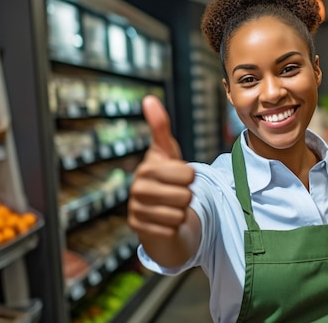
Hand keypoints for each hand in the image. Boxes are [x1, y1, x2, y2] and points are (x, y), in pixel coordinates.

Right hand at [128, 95, 194, 238]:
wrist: (156, 211)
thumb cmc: (165, 177)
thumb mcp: (167, 152)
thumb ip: (160, 127)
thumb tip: (149, 99)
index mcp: (147, 167)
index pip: (188, 173)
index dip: (190, 176)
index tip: (180, 175)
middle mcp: (137, 188)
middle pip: (186, 196)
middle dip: (187, 196)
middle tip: (176, 193)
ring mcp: (137, 210)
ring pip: (180, 214)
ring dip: (180, 213)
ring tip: (170, 206)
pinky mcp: (140, 230)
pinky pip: (172, 230)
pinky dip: (174, 228)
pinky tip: (165, 221)